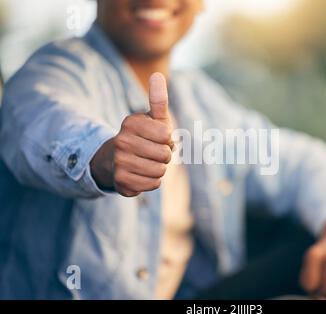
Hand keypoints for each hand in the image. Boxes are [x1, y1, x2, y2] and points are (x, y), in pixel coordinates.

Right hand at [90, 72, 173, 196]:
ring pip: (160, 171)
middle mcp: (121, 142)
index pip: (166, 136)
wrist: (115, 160)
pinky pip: (153, 184)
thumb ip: (158, 99)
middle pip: (165, 155)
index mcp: (130, 123)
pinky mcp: (120, 182)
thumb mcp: (152, 118)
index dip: (167, 140)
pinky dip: (151, 181)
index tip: (157, 139)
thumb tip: (157, 74)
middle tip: (151, 152)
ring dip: (159, 169)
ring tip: (146, 163)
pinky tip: (140, 174)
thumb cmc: (143, 137)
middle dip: (164, 156)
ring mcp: (119, 163)